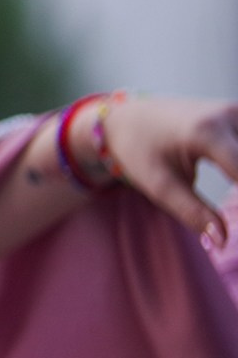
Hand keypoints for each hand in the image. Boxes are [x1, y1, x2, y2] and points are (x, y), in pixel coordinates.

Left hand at [80, 96, 237, 242]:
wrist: (130, 118)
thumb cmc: (140, 152)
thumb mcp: (160, 186)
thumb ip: (193, 213)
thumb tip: (224, 242)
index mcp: (207, 132)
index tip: (237, 223)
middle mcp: (230, 115)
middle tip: (232, 213)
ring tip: (232, 205)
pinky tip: (234, 183)